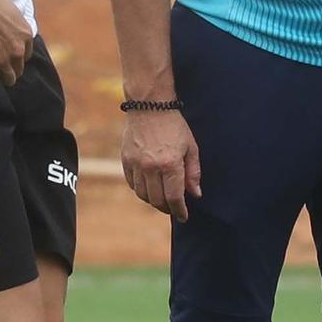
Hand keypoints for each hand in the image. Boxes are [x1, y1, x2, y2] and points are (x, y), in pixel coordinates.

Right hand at [0, 0, 32, 86]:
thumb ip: (17, 28)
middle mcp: (18, 50)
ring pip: (8, 79)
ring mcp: (4, 59)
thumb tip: (15, 35)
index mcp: (26, 36)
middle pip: (18, 70)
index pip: (25, 56)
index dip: (15, 57)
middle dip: (10, 68)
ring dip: (0, 75)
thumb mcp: (13, 13)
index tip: (6, 56)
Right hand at [121, 106, 200, 222]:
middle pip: (157, 200)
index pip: (174, 198)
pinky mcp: (126, 160)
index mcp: (170, 164)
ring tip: (162, 197)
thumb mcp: (191, 147)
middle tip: (174, 207)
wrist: (150, 105)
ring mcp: (136, 164)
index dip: (180, 211)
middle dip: (167, 207)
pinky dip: (140, 189)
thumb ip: (193, 172)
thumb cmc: (174, 125)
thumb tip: (195, 194)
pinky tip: (149, 186)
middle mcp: (151, 167)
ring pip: (143, 194)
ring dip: (153, 200)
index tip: (184, 217)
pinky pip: (132, 183)